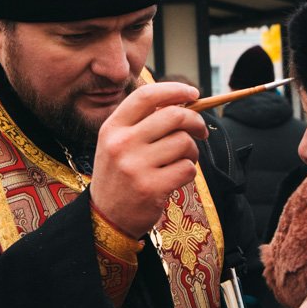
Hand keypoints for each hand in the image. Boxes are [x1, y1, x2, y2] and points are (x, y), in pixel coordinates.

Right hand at [90, 82, 207, 237]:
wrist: (106, 217)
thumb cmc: (118, 175)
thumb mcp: (116, 143)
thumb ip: (141, 122)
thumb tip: (181, 102)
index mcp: (112, 128)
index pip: (146, 96)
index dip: (174, 90)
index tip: (193, 93)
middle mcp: (121, 143)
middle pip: (173, 116)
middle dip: (195, 121)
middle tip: (200, 131)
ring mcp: (135, 166)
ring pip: (184, 142)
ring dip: (192, 151)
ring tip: (184, 159)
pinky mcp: (151, 188)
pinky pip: (187, 168)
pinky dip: (189, 171)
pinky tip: (177, 177)